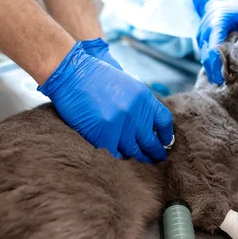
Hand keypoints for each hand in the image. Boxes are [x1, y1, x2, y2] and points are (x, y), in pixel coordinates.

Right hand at [38, 42, 173, 162]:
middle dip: (155, 153)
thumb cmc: (95, 77)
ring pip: (134, 152)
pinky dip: (119, 159)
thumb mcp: (126, 84)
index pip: (164, 121)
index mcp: (144, 98)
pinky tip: (121, 162)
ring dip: (138, 159)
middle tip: (157, 160)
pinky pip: (116, 154)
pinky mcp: (103, 136)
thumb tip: (149, 126)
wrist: (71, 73)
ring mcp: (119, 126)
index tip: (165, 143)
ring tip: (141, 164)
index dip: (166, 135)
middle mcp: (135, 113)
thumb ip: (139, 103)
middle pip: (151, 141)